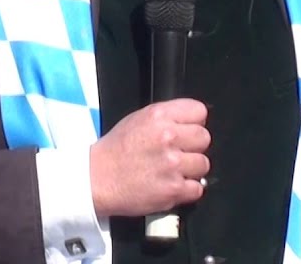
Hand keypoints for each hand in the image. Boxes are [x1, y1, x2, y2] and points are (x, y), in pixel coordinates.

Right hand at [89, 98, 210, 217]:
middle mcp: (168, 137)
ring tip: (172, 171)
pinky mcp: (173, 189)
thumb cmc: (115, 151)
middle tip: (178, 153)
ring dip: (190, 170)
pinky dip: (186, 190)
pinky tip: (170, 185)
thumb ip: (166, 117)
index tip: (186, 131)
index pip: (199, 111)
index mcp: (159, 116)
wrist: (96, 180)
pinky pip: (197, 189)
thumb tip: (191, 122)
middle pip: (204, 138)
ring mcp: (172, 164)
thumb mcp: (137, 119)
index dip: (193, 123)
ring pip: (203, 164)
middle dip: (193, 146)